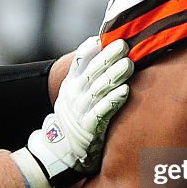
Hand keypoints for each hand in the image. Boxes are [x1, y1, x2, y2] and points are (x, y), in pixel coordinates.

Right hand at [11, 36, 132, 187]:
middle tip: (123, 45)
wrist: (59, 150)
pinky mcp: (89, 127)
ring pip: (98, 89)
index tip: (105, 36)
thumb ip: (88, 75)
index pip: (79, 60)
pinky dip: (113, 101)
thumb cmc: (75, 117)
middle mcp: (75, 95)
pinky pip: (102, 112)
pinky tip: (125, 91)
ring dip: (114, 75)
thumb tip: (105, 51)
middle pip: (92, 72)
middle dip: (108, 57)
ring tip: (128, 63)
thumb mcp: (74, 93)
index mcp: (71, 83)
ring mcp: (81, 110)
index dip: (91, 48)